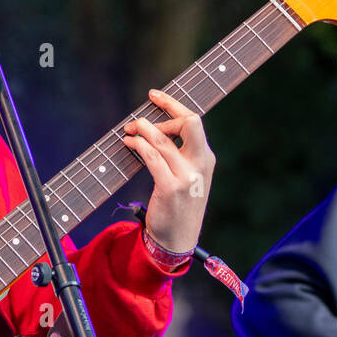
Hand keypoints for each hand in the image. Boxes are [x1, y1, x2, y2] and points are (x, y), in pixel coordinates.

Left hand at [122, 88, 214, 254]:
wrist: (177, 241)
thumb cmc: (179, 206)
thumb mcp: (190, 178)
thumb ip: (181, 154)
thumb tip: (156, 128)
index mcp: (207, 159)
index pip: (194, 121)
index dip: (173, 104)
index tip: (154, 95)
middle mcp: (201, 164)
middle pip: (189, 122)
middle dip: (165, 110)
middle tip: (139, 118)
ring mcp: (187, 177)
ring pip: (163, 140)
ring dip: (143, 129)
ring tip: (129, 130)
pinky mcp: (171, 188)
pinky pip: (152, 158)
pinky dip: (138, 146)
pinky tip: (129, 144)